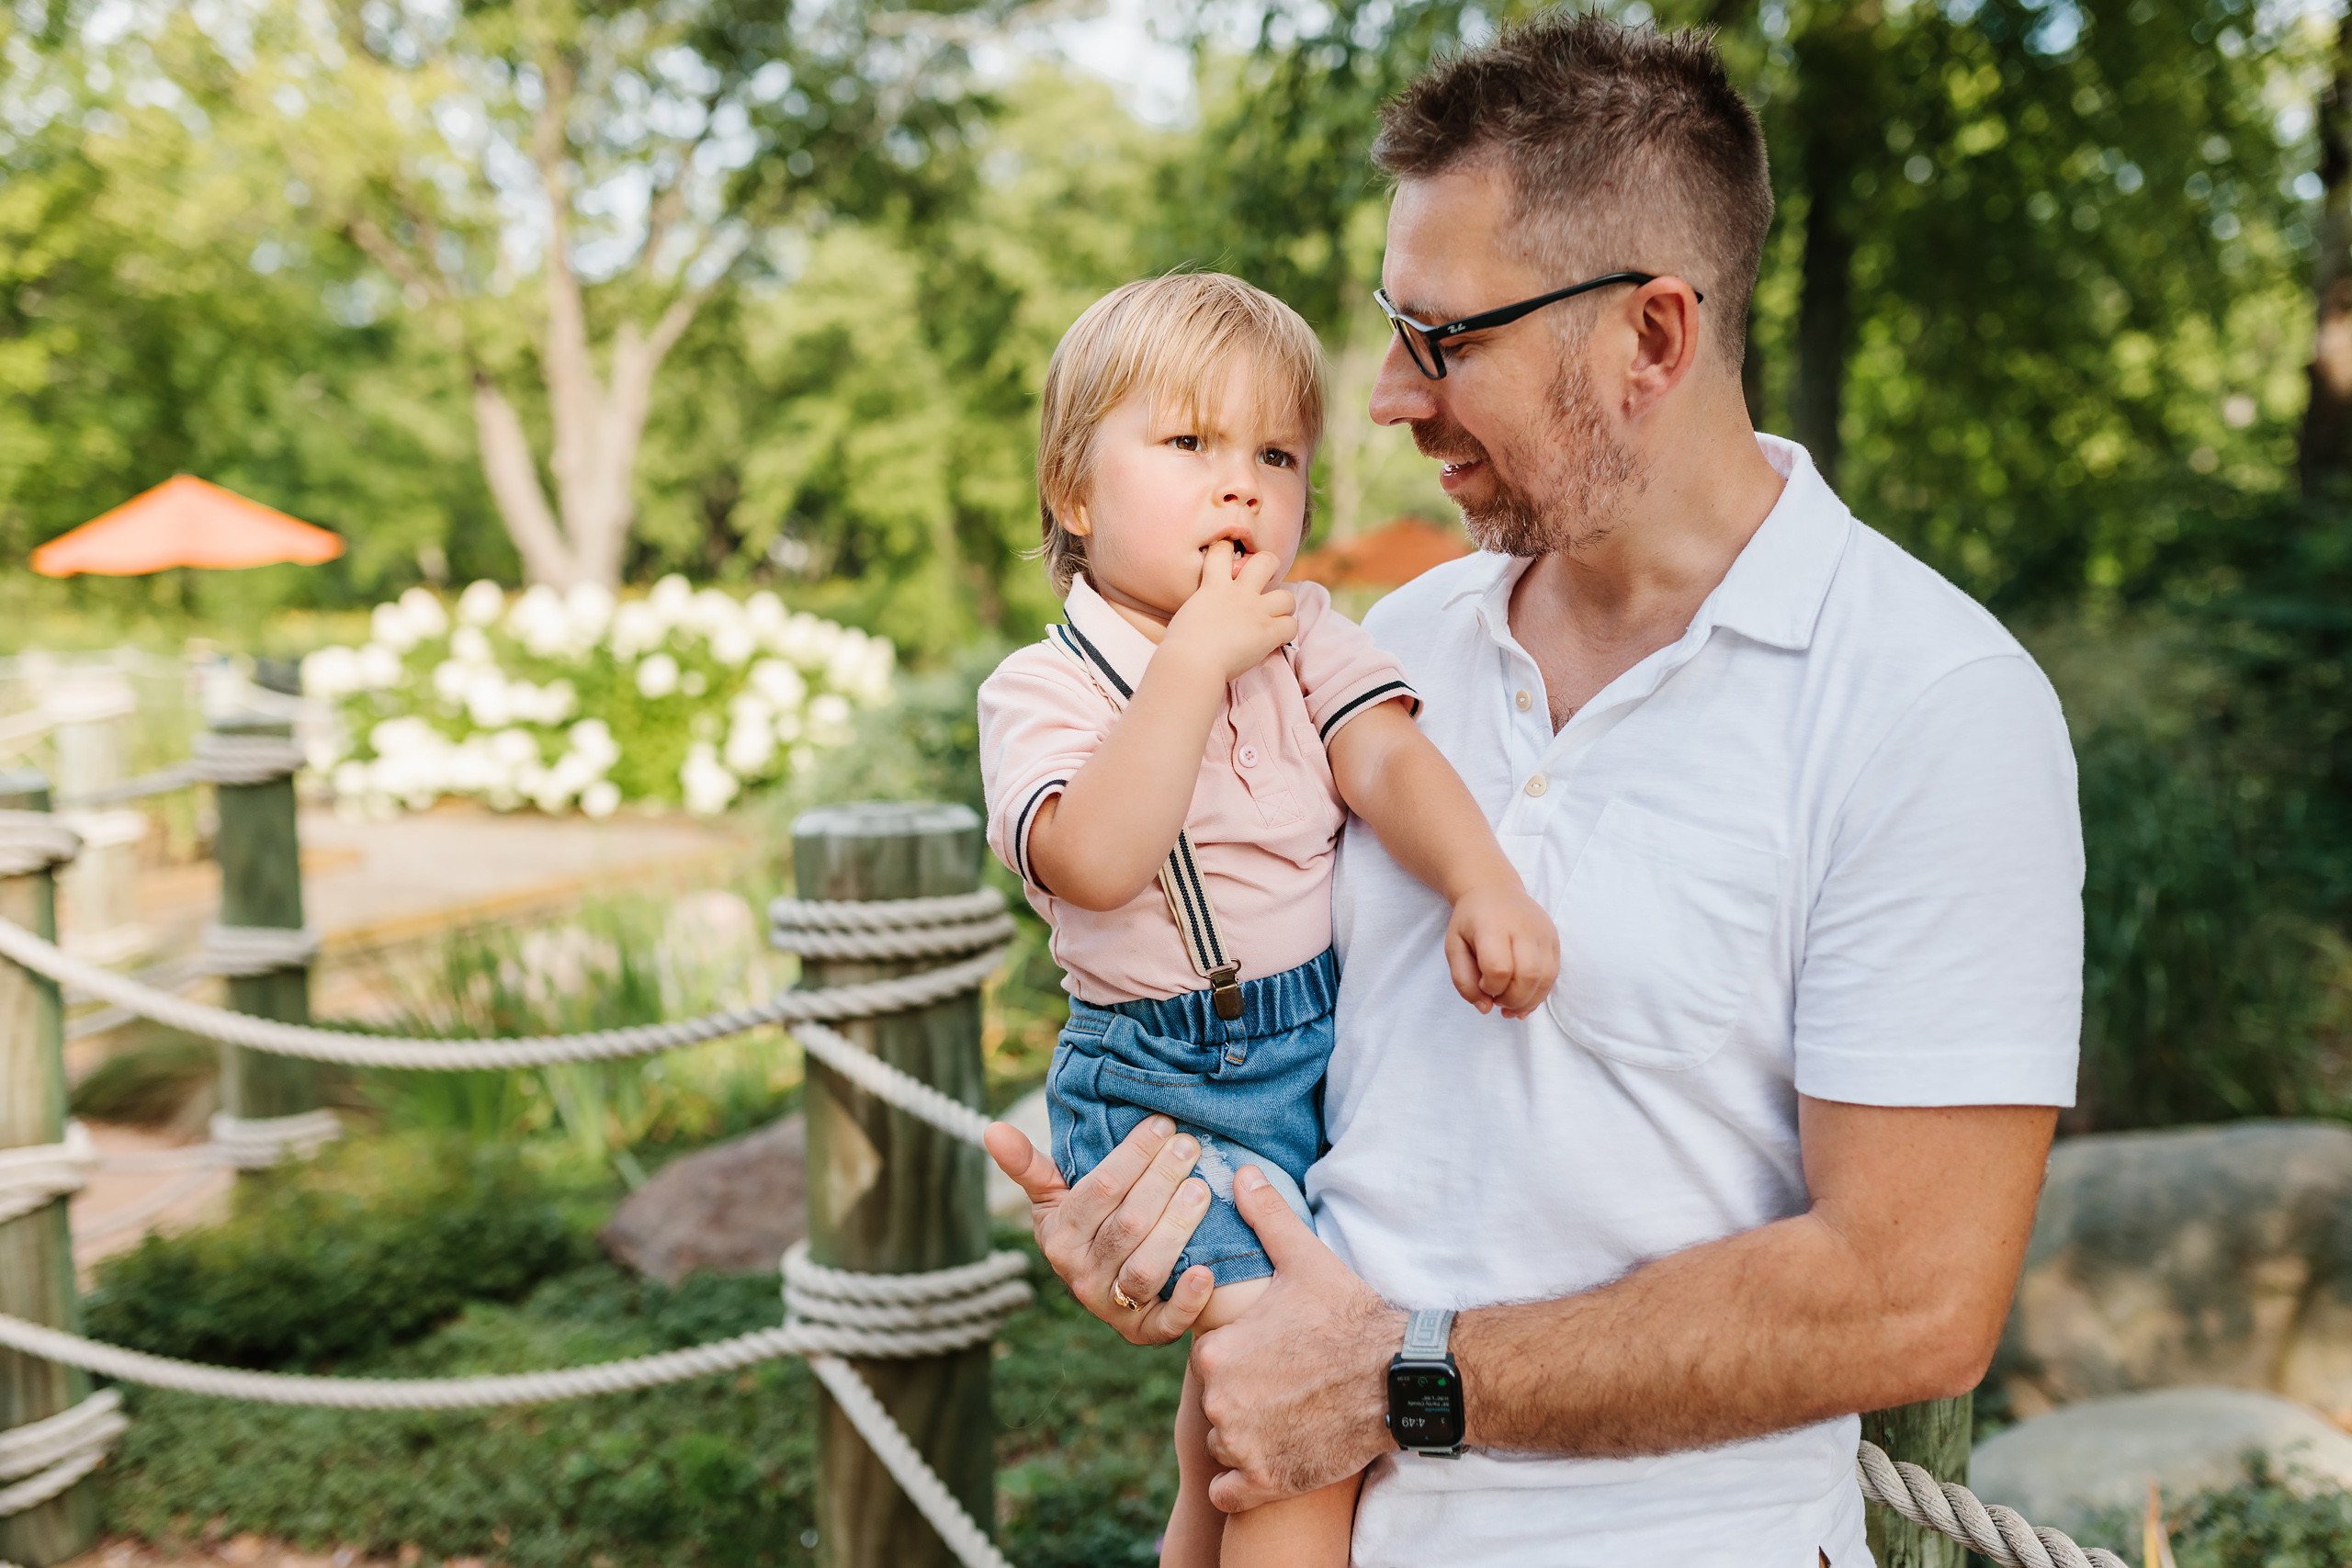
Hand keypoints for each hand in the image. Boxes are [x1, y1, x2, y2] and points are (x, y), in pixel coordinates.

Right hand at [983, 1114, 1216, 1343]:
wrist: (1107, 1284)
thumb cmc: (1087, 1224)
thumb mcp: (1054, 1196)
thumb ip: (1028, 1165)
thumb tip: (992, 1129)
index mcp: (1059, 1237)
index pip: (1101, 1189)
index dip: (1133, 1154)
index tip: (1163, 1124)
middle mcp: (1081, 1275)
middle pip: (1128, 1225)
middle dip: (1162, 1181)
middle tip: (1191, 1147)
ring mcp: (1111, 1307)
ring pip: (1146, 1268)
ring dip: (1177, 1228)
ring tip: (1202, 1189)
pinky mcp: (1143, 1332)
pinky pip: (1166, 1322)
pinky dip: (1188, 1299)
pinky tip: (1207, 1271)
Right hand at [1162, 540, 1296, 682]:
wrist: (1191, 663)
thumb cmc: (1180, 645)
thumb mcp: (1187, 613)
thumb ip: (1203, 605)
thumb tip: (1207, 611)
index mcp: (1213, 585)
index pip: (1222, 550)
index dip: (1228, 548)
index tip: (1230, 557)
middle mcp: (1238, 593)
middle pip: (1266, 561)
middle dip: (1270, 567)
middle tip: (1266, 581)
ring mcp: (1255, 612)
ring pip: (1287, 597)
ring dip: (1284, 607)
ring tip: (1276, 615)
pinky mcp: (1267, 633)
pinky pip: (1291, 626)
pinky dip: (1285, 632)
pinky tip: (1275, 639)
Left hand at [1194, 1164, 1403, 1510]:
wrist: (1402, 1378)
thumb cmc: (1351, 1317)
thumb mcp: (1306, 1261)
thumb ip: (1267, 1218)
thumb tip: (1240, 1173)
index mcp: (1217, 1352)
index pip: (1208, 1361)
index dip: (1240, 1357)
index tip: (1272, 1352)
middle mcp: (1220, 1402)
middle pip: (1216, 1404)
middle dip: (1243, 1398)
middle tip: (1287, 1384)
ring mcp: (1243, 1447)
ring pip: (1225, 1445)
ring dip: (1248, 1438)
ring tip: (1293, 1416)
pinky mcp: (1267, 1483)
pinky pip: (1231, 1493)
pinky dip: (1246, 1483)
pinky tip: (1278, 1457)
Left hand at [1445, 882, 1559, 1018]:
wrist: (1494, 889)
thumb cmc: (1470, 920)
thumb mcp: (1453, 946)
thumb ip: (1463, 980)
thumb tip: (1485, 1008)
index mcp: (1493, 926)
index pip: (1498, 968)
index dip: (1490, 987)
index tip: (1482, 985)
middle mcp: (1523, 927)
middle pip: (1527, 977)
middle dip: (1511, 999)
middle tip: (1497, 1000)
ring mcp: (1543, 932)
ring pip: (1545, 979)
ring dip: (1528, 1001)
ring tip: (1510, 1005)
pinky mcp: (1554, 939)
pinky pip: (1553, 975)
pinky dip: (1539, 994)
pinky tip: (1523, 999)